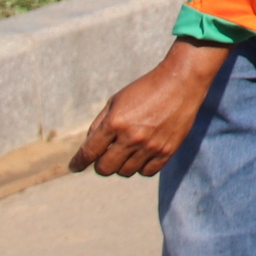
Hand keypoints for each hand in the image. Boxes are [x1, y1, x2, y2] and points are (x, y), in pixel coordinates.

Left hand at [70, 39, 231, 177]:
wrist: (181, 83)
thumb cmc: (145, 89)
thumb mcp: (116, 100)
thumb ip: (99, 124)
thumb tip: (88, 147)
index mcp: (115, 123)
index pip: (89, 152)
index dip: (78, 162)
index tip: (74, 167)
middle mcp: (131, 137)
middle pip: (105, 168)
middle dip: (101, 164)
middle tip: (105, 156)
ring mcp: (150, 146)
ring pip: (125, 172)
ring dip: (122, 165)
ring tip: (127, 151)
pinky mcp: (167, 151)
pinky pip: (146, 172)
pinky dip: (141, 167)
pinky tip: (142, 155)